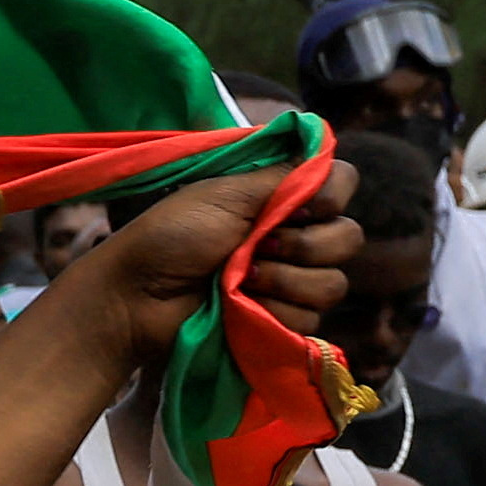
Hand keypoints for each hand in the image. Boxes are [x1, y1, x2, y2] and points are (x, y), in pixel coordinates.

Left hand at [57, 160, 359, 364]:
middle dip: (304, 244)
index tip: (302, 204)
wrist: (137, 295)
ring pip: (332, 284)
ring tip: (240, 279)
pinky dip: (274, 312)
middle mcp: (294, 237)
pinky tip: (241, 306)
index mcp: (281, 200)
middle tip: (257, 246)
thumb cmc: (170, 236)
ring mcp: (290, 282)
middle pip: (348, 238)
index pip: (343, 184)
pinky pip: (309, 320)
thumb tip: (326, 162)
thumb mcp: (224, 194)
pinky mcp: (281, 323)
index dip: (332, 194)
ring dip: (284, 281)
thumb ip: (282, 177)